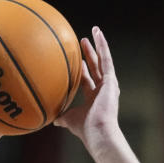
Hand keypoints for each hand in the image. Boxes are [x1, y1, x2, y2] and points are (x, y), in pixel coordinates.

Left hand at [53, 26, 119, 144]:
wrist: (97, 131)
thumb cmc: (85, 129)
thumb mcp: (69, 120)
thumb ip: (62, 118)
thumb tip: (53, 120)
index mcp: (94, 98)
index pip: (87, 80)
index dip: (83, 70)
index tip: (78, 61)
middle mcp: (103, 90)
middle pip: (95, 67)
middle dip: (90, 54)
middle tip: (83, 41)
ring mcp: (108, 84)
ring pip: (103, 60)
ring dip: (98, 45)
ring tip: (94, 31)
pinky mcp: (111, 80)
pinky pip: (107, 59)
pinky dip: (103, 46)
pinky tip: (98, 34)